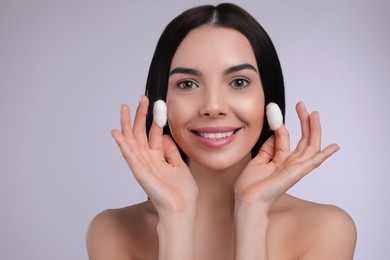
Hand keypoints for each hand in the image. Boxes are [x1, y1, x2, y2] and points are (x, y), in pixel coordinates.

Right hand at [111, 96, 197, 214]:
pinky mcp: (139, 171)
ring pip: (131, 140)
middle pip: (140, 133)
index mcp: (158, 158)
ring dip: (126, 124)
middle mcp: (147, 159)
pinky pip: (129, 155)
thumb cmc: (182, 193)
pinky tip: (117, 132)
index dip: (153, 119)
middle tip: (140, 98)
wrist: (182, 209)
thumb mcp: (179, 165)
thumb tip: (165, 136)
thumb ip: (171, 151)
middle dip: (139, 115)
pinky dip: (122, 143)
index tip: (154, 104)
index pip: (153, 133)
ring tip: (124, 108)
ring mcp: (142, 165)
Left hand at [234, 102, 339, 211]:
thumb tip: (274, 134)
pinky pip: (313, 162)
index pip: (285, 138)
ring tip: (314, 114)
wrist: (247, 200)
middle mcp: (290, 163)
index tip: (274, 113)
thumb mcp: (257, 161)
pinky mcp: (296, 173)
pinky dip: (324, 154)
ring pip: (310, 146)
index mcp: (280, 160)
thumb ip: (268, 148)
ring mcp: (295, 168)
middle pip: (303, 140)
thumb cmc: (250, 186)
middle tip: (302, 105)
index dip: (281, 125)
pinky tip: (334, 146)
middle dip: (304, 122)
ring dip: (313, 129)